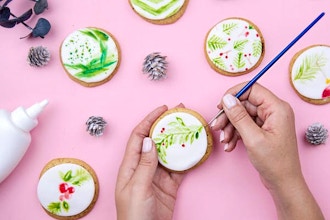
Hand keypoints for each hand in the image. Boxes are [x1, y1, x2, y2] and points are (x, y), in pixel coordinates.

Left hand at [115, 105, 184, 219]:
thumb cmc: (134, 216)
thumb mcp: (137, 188)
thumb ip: (145, 165)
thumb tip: (149, 140)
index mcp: (130, 166)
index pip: (138, 136)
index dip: (149, 120)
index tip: (163, 109)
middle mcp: (143, 167)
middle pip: (155, 140)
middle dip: (166, 126)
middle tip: (181, 114)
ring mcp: (157, 176)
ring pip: (169, 152)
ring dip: (178, 140)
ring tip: (190, 128)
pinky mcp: (169, 185)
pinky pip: (179, 168)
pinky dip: (187, 159)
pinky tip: (195, 150)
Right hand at [211, 82, 323, 218]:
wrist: (283, 182)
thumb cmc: (274, 162)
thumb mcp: (253, 138)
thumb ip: (239, 116)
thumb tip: (227, 99)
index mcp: (277, 108)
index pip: (252, 89)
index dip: (234, 94)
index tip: (220, 105)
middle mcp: (273, 111)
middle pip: (244, 104)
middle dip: (229, 116)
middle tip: (216, 126)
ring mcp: (268, 121)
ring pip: (242, 115)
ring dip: (230, 127)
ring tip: (224, 141)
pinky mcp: (262, 130)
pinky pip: (244, 125)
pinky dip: (235, 134)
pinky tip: (230, 145)